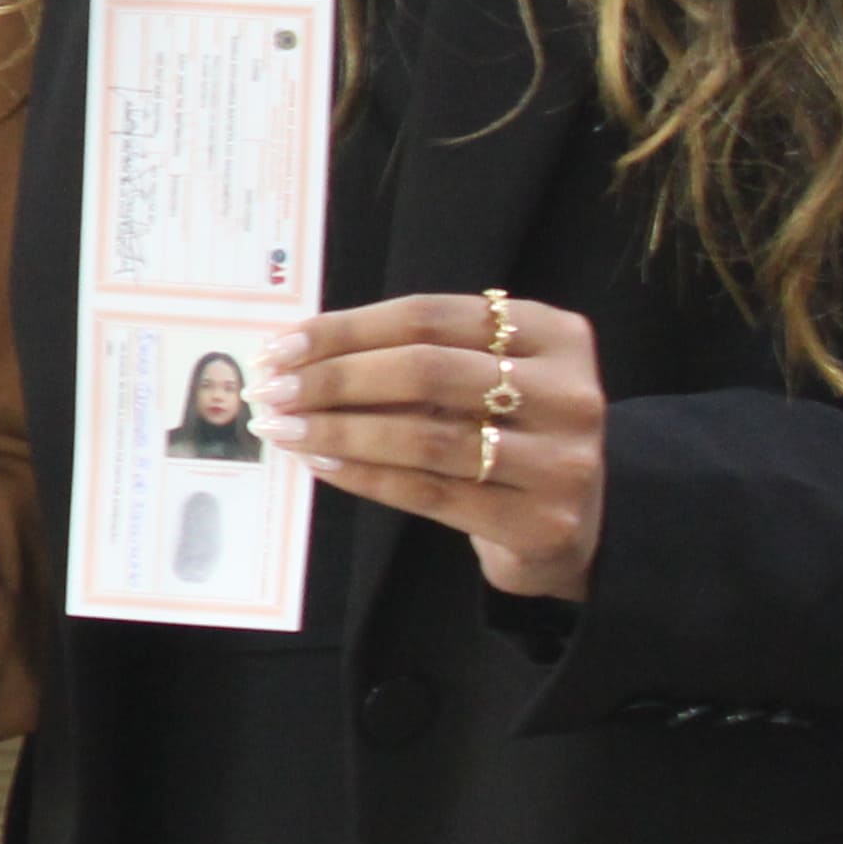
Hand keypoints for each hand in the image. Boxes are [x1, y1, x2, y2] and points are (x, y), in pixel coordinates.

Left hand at [264, 288, 605, 598]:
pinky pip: (429, 492)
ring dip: (337, 430)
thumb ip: (412, 358)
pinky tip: (319, 462)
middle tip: (272, 390)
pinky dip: (363, 475)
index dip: (347, 329)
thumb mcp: (478, 380)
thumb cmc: (506, 435)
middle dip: (335, 378)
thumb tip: (298, 355)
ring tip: (282, 428)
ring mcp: (562, 461)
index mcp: (553, 334)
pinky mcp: (541, 522)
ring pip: (424, 437)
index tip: (280, 347)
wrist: (570, 526)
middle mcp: (569, 392)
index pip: (429, 317)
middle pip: (426, 370)